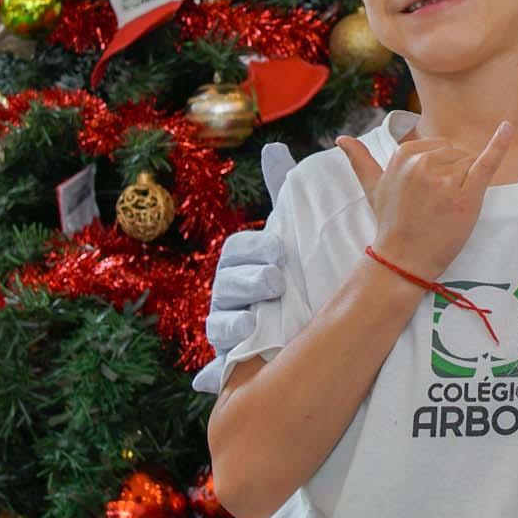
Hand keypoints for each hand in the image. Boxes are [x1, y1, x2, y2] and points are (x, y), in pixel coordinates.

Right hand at [191, 143, 293, 396]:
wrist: (300, 332)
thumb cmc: (295, 276)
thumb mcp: (293, 236)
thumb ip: (281, 193)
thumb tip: (275, 148)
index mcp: (242, 263)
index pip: (237, 250)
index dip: (255, 250)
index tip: (279, 252)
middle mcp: (228, 294)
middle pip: (226, 285)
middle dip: (248, 283)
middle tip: (274, 283)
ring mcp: (226, 327)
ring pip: (220, 323)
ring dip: (235, 324)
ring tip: (254, 325)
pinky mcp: (229, 360)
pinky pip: (217, 363)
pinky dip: (219, 367)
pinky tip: (223, 369)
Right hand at [336, 120, 511, 281]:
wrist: (403, 259)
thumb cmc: (390, 223)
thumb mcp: (373, 188)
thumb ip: (359, 160)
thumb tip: (341, 139)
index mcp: (404, 154)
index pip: (439, 147)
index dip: (440, 170)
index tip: (427, 193)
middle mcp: (424, 162)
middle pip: (457, 154)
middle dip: (454, 176)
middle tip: (436, 204)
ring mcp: (446, 178)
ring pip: (470, 165)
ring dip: (466, 184)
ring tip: (446, 209)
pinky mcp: (467, 195)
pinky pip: (487, 164)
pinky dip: (500, 144)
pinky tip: (509, 128)